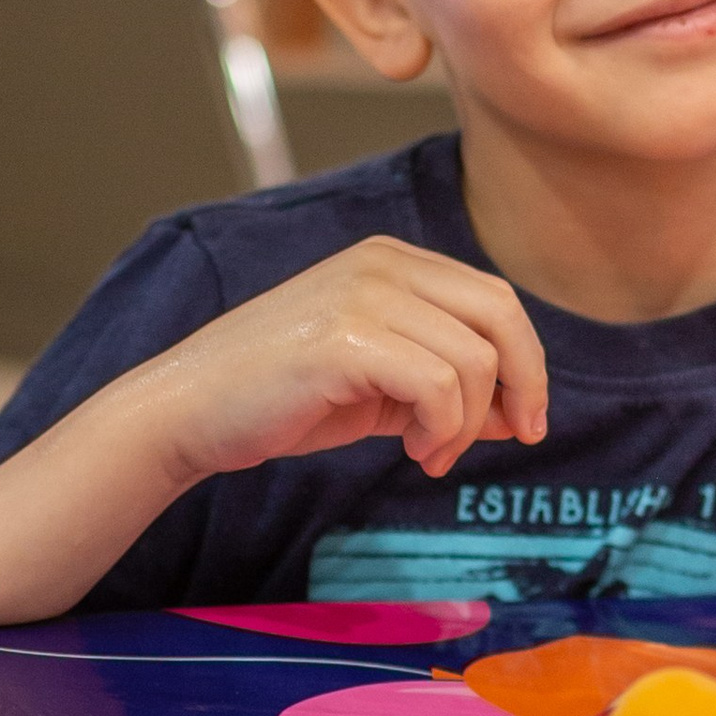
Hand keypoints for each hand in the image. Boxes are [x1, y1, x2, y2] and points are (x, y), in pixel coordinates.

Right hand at [127, 239, 549, 488]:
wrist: (189, 412)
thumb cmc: (282, 399)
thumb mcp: (381, 388)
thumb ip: (445, 390)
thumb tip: (518, 414)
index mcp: (392, 261)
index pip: (495, 298)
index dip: (526, 361)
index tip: (523, 420)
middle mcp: (382, 264)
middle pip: (500, 314)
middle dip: (523, 383)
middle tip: (516, 436)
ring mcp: (362, 295)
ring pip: (472, 359)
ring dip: (467, 423)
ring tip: (430, 454)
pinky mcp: (344, 339)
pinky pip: (438, 385)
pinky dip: (443, 429)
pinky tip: (415, 450)